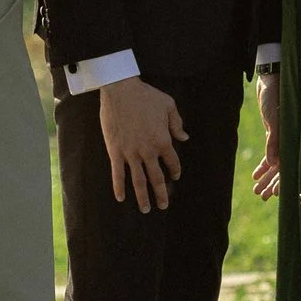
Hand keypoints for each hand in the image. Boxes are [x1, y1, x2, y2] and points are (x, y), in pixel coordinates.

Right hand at [99, 75, 186, 212]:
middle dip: (161, 194)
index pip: (172, 162)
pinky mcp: (115, 152)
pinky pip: (117, 174)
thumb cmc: (146, 96)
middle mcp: (148, 151)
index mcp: (163, 140)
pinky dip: (119, 187)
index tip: (175, 178)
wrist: (121, 91)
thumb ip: (177, 124)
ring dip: (143, 197)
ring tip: (146, 210)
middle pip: (156, 178)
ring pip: (138, 181)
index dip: (175, 171)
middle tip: (163, 206)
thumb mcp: (169, 106)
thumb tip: (184, 138)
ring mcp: (131, 153)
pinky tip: (121, 198)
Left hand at [251, 67, 282, 199]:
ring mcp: (281, 138)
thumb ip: (274, 141)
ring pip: (275, 164)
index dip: (282, 180)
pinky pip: (269, 154)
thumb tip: (271, 163)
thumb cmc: (277, 97)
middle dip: (272, 183)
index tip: (276, 194)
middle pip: (281, 168)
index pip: (288, 166)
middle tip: (262, 196)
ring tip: (257, 190)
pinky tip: (256, 175)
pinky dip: (263, 165)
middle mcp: (289, 141)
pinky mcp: (274, 133)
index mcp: (292, 139)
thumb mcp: (274, 119)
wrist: (272, 80)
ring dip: (267, 177)